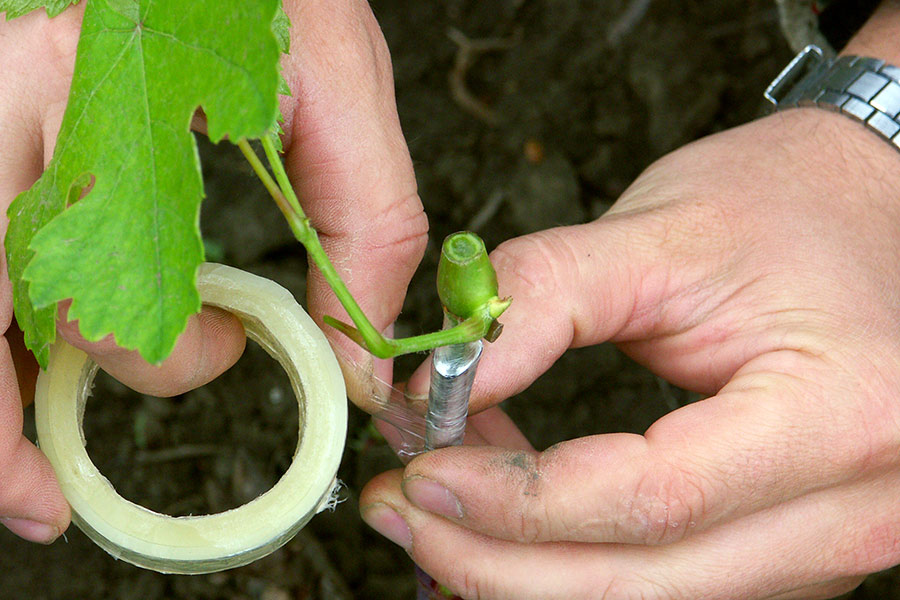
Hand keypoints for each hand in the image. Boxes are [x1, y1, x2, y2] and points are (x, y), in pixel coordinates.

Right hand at [0, 0, 424, 542]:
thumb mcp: (341, 87)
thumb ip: (367, 228)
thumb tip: (355, 363)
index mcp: (96, 93)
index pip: (108, 276)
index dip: (165, 352)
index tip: (225, 351)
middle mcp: (6, 106)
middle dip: (8, 422)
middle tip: (46, 497)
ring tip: (17, 472)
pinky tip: (12, 374)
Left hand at [360, 106, 899, 598]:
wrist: (868, 211)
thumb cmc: (785, 206)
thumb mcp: (662, 231)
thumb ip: (543, 297)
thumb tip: (435, 378)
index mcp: (839, 414)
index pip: (654, 497)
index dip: (519, 498)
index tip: (423, 468)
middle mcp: (853, 504)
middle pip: (646, 584)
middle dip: (499, 563)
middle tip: (401, 510)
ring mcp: (827, 540)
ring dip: (524, 568)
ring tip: (439, 506)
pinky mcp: (790, 544)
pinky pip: (664, 581)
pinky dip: (572, 557)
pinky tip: (508, 512)